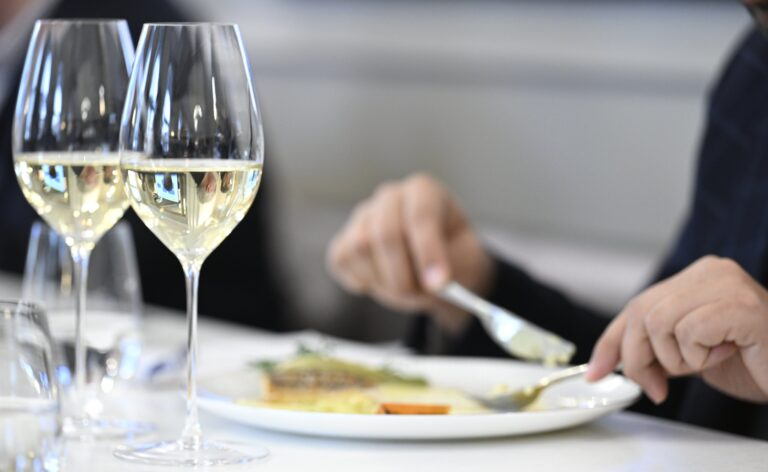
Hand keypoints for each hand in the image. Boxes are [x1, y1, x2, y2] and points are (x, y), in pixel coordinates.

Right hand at [326, 173, 493, 332]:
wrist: (438, 269)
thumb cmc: (453, 257)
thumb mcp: (467, 261)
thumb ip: (453, 270)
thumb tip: (434, 284)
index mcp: (424, 191)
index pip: (420, 215)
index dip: (428, 251)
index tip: (438, 283)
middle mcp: (391, 197)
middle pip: (384, 233)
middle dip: (402, 274)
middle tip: (418, 296)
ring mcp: (363, 216)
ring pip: (359, 247)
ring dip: (383, 279)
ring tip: (405, 287)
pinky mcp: (344, 240)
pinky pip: (342, 261)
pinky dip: (362, 280)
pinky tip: (383, 280)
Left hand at [586, 256, 767, 403]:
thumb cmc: (750, 361)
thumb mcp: (687, 353)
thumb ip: (652, 348)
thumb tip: (607, 365)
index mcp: (695, 277)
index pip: (636, 305)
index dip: (612, 341)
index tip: (597, 371)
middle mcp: (709, 272)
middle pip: (640, 313)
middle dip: (639, 358)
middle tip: (658, 385)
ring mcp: (727, 284)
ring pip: (659, 322)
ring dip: (676, 358)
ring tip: (706, 361)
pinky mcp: (741, 305)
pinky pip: (689, 331)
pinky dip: (699, 355)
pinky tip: (726, 354)